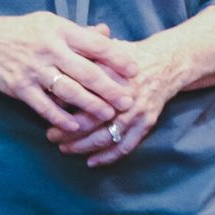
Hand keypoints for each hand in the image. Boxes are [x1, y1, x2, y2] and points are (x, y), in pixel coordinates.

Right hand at [0, 12, 137, 132]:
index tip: (135, 70)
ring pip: (68, 91)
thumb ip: (79, 32)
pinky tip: (75, 127)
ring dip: (90, 106)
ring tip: (108, 115)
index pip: (95, 45)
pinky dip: (60, 118)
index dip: (117, 58)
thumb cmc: (24, 32)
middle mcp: (49, 50)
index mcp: (60, 31)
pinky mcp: (19, 88)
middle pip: (86, 72)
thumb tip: (107, 34)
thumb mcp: (51, 24)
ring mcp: (34, 70)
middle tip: (129, 100)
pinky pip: (44, 106)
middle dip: (110, 88)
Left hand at [48, 34, 185, 165]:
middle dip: (69, 133)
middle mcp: (125, 96)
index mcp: (112, 77)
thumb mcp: (104, 52)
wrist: (166, 62)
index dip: (63, 112)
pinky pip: (126, 145)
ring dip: (84, 147)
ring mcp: (137, 111)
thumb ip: (82, 65)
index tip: (48, 119)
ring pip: (107, 137)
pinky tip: (92, 162)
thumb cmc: (127, 57)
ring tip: (66, 149)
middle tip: (51, 137)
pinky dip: (109, 156)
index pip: (82, 99)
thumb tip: (54, 85)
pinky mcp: (147, 122)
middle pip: (92, 122)